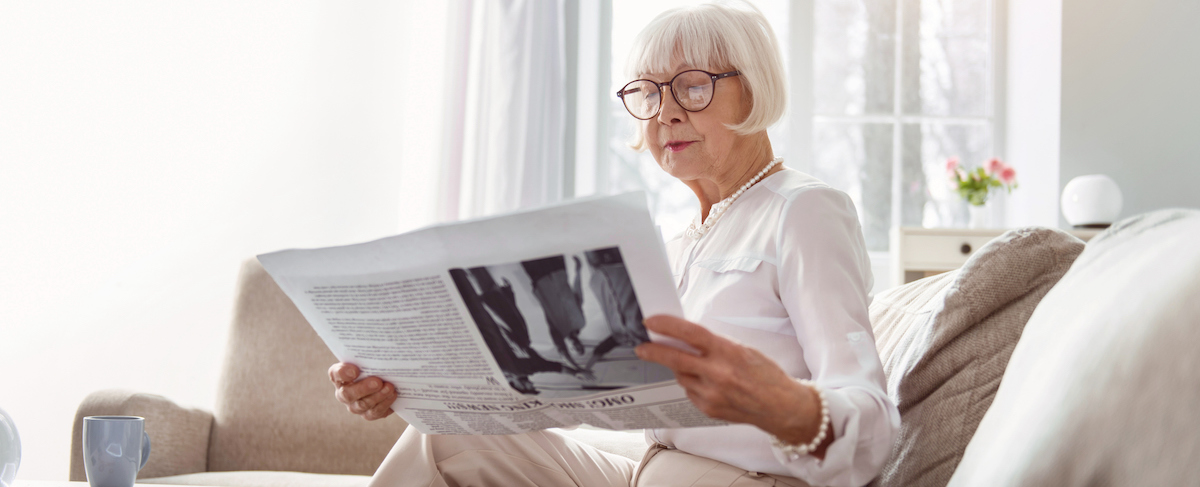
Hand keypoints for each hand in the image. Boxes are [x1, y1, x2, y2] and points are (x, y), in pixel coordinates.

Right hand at [328, 362, 397, 420]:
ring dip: (377, 396)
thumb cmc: (372, 366)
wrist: (384, 379)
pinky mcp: (368, 414)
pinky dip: (385, 403)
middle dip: (363, 388)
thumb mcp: (368, 359)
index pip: (336, 374)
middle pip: (348, 394)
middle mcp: (344, 393)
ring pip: (362, 405)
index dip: (343, 373)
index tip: (355, 370)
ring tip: (389, 387)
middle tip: (377, 382)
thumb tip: (379, 351)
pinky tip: (392, 395)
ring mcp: (355, 406)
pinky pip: (374, 412)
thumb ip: (366, 356)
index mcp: (340, 376)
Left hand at [635, 315, 830, 456]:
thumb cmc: (765, 374)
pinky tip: (708, 382)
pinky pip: (690, 391)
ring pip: (681, 376)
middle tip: (642, 347)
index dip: (668, 326)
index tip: (651, 321)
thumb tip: (686, 337)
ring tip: (695, 365)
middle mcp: (718, 374)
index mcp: (728, 353)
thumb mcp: (743, 350)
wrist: (781, 407)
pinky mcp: (708, 409)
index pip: (691, 334)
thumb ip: (715, 345)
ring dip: (680, 367)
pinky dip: (692, 384)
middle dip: (654, 351)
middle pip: (675, 359)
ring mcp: (712, 394)